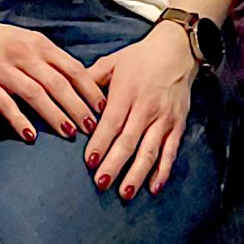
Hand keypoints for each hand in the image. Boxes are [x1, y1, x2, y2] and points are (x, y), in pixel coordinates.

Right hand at [0, 14, 103, 142]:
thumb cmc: (1, 42)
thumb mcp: (30, 43)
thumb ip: (52, 62)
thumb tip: (83, 86)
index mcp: (40, 44)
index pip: (72, 68)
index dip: (90, 90)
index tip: (105, 109)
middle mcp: (24, 54)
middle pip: (57, 83)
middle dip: (77, 107)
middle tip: (92, 128)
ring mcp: (3, 68)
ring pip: (34, 93)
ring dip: (54, 114)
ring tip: (69, 132)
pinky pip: (4, 103)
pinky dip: (18, 119)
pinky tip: (30, 135)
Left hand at [83, 23, 197, 200]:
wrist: (176, 50)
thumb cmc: (139, 58)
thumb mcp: (111, 63)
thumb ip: (89, 81)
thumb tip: (66, 95)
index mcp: (127, 92)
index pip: (112, 122)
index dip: (101, 143)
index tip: (90, 161)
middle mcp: (146, 108)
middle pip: (129, 141)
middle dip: (115, 165)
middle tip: (101, 183)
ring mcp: (164, 118)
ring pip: (150, 151)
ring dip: (137, 174)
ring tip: (124, 192)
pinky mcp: (177, 125)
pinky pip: (170, 151)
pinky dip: (163, 170)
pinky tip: (153, 187)